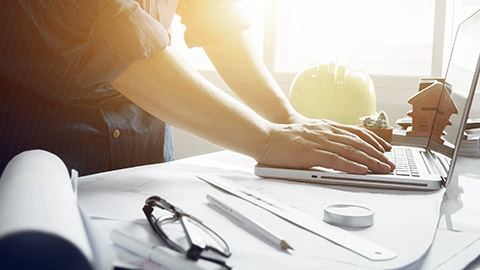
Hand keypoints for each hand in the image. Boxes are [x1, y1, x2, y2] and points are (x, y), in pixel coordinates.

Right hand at [258, 117, 394, 173]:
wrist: (266, 136)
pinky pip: (336, 160)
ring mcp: (320, 142)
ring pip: (351, 150)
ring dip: (371, 160)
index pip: (356, 132)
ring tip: (384, 169)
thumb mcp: (308, 132)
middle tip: (391, 163)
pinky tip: (362, 170)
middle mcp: (327, 132)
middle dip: (378, 153)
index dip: (374, 140)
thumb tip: (336, 147)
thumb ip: (323, 137)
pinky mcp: (312, 153)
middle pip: (358, 142)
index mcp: (326, 127)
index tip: (385, 148)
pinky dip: (351, 165)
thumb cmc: (284, 137)